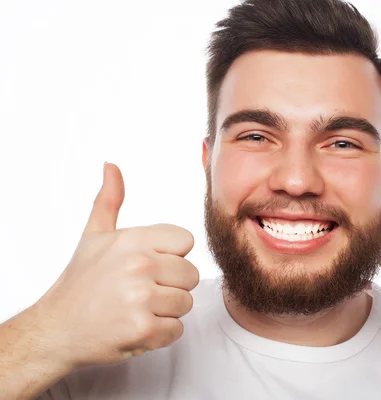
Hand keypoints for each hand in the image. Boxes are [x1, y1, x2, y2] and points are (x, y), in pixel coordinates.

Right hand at [36, 162, 199, 367]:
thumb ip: (109, 200)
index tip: (148, 266)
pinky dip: (160, 334)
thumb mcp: (94, 236)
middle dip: (170, 286)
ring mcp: (141, 298)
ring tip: (136, 309)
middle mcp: (138, 265)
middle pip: (191, 274)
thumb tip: (111, 166)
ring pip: (186, 302)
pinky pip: (177, 329)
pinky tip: (136, 327)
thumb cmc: (80, 282)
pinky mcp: (143, 329)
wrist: (56, 329)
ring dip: (165, 311)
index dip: (170, 256)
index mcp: (132, 240)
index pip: (186, 241)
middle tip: (140, 292)